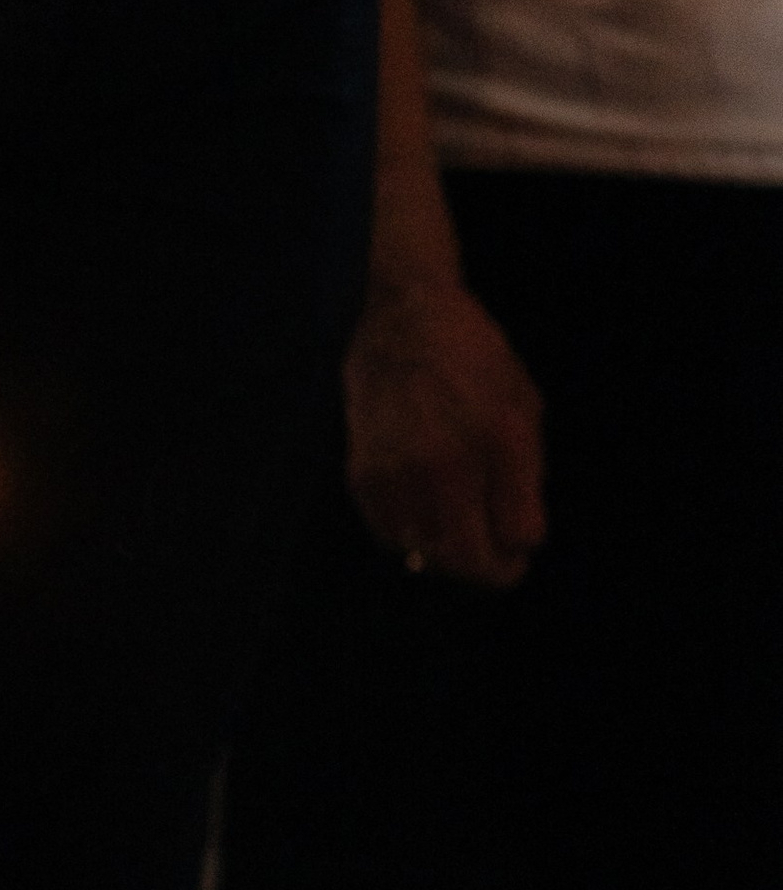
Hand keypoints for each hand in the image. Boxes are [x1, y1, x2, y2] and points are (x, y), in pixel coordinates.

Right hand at [345, 274, 545, 586]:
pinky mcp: (364, 475)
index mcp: (500, 441)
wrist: (404, 320)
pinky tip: (422, 511)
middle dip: (487, 569)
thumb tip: (517, 539)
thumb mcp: (524, 407)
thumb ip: (525, 475)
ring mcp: (399, 472)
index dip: (521, 550)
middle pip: (467, 558)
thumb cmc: (476, 361)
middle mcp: (447, 462)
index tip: (518, 550)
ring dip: (447, 552)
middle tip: (495, 562)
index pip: (518, 536)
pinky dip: (409, 535)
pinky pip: (390, 535)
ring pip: (426, 553)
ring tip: (457, 530)